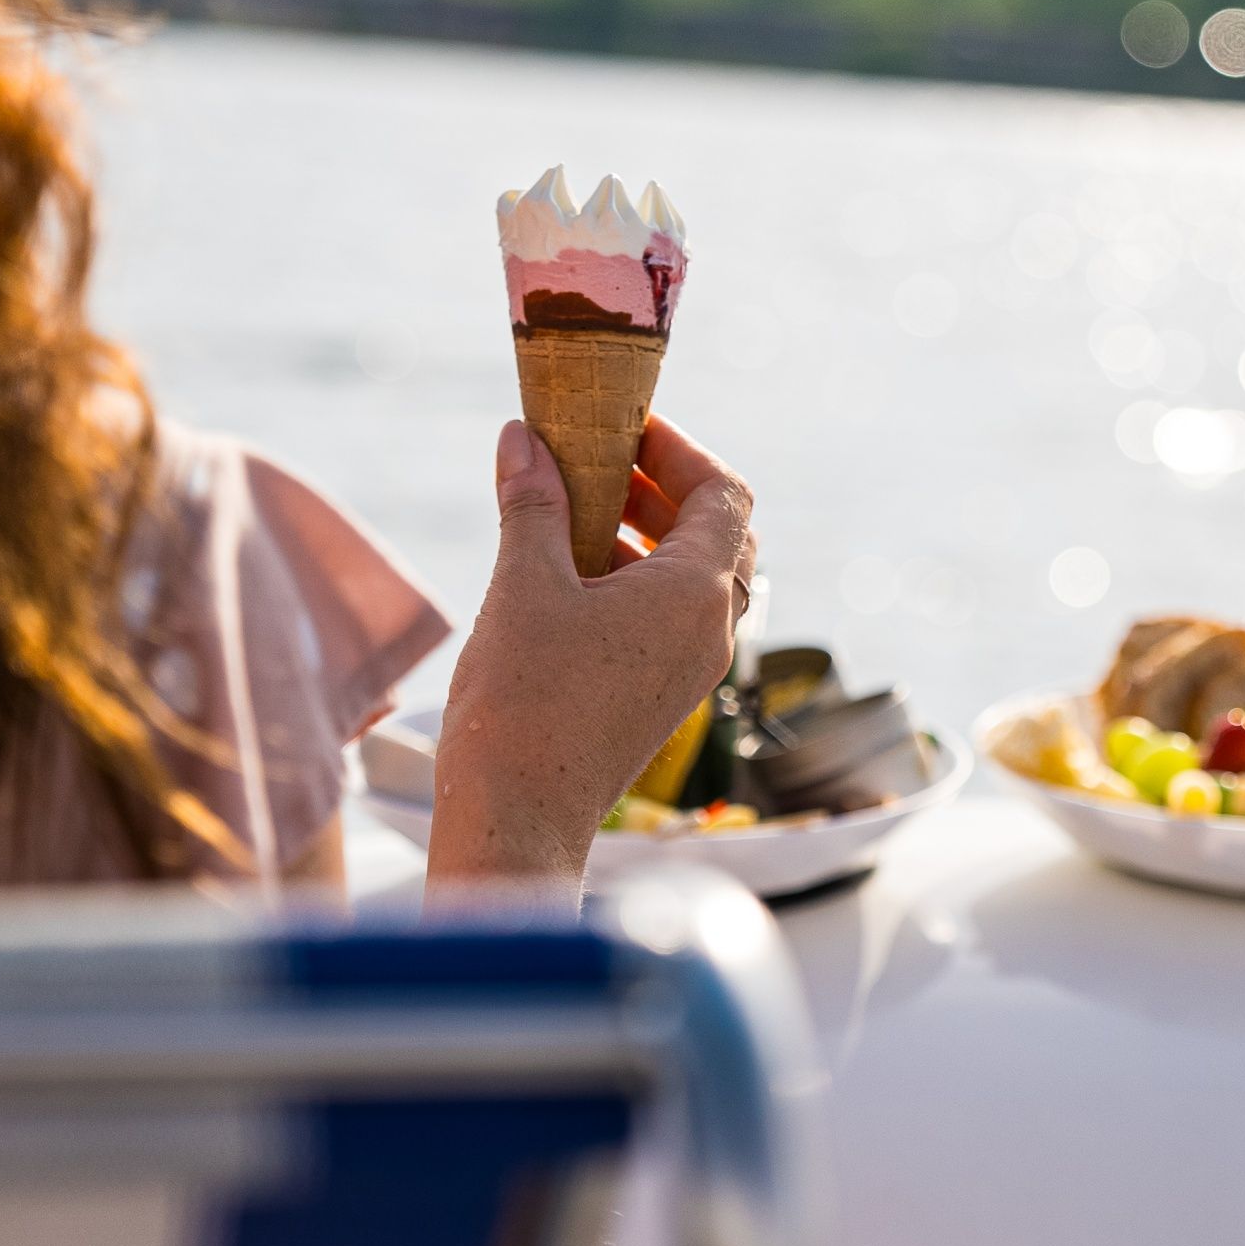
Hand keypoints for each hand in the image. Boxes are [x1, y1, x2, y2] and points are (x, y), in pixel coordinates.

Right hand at [428, 414, 755, 893]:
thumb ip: (532, 502)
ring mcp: (692, 668)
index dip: (680, 450)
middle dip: (666, 487)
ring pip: (700, 577)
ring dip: (651, 532)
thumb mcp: (524, 585)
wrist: (518, 818)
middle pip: (721, 532)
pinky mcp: (664, 695)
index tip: (622, 427)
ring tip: (580, 510)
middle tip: (601, 461)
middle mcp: (711, 630)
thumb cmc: (523, 703)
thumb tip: (522, 436)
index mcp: (697, 594)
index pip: (726, 493)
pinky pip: (676, 617)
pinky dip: (641, 579)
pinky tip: (575, 574)